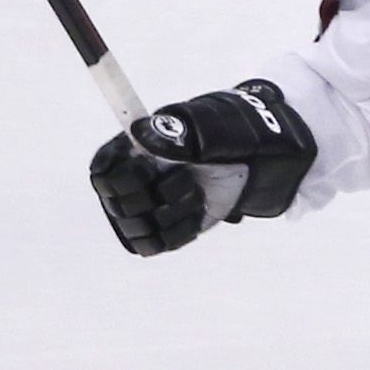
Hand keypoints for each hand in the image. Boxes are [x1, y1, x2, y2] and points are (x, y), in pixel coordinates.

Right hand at [88, 79, 316, 256]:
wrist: (266, 151)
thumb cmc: (234, 128)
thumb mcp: (207, 124)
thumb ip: (173, 131)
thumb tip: (137, 133)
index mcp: (135, 147)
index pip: (104, 173)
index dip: (121, 179)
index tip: (148, 171)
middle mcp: (136, 179)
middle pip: (119, 207)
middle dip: (153, 197)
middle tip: (186, 178)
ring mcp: (150, 205)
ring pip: (138, 230)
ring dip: (171, 214)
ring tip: (196, 194)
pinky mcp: (169, 227)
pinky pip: (159, 244)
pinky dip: (181, 231)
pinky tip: (200, 210)